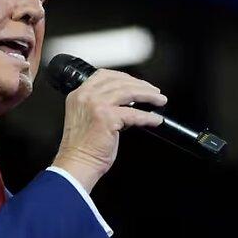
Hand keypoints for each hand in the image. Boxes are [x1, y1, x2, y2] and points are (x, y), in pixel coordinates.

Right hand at [51, 68, 164, 191]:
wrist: (77, 163)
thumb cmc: (82, 147)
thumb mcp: (87, 117)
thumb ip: (101, 105)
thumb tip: (128, 102)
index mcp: (79, 94)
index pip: (104, 75)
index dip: (124, 77)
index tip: (138, 83)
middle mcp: (86, 96)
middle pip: (120, 82)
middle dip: (141, 85)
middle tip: (155, 92)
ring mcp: (96, 105)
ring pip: (129, 92)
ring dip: (148, 96)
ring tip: (160, 101)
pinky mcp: (107, 117)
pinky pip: (134, 114)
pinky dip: (148, 117)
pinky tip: (156, 120)